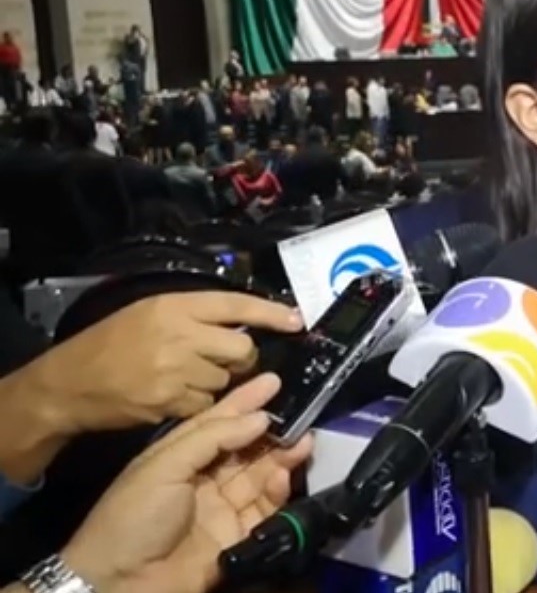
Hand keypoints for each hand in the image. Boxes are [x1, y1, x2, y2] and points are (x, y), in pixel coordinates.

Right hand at [26, 292, 302, 432]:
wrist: (68, 384)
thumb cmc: (110, 344)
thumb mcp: (149, 312)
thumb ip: (193, 315)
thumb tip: (241, 322)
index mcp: (175, 306)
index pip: (235, 303)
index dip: (270, 312)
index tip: (297, 320)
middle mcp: (180, 335)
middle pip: (242, 348)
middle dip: (242, 358)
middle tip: (226, 361)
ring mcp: (176, 370)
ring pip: (226, 379)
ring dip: (217, 382)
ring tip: (187, 378)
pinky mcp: (170, 402)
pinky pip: (206, 404)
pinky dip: (200, 404)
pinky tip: (177, 397)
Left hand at [61, 373, 312, 592]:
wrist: (122, 585)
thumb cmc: (133, 516)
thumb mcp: (164, 465)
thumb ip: (213, 437)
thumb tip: (261, 418)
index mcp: (179, 456)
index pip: (218, 422)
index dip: (245, 401)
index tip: (274, 380)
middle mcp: (203, 477)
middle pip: (244, 447)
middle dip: (271, 429)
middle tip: (301, 411)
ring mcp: (221, 507)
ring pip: (260, 474)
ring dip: (282, 456)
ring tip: (304, 439)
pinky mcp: (237, 535)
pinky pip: (265, 508)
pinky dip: (279, 490)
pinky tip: (286, 473)